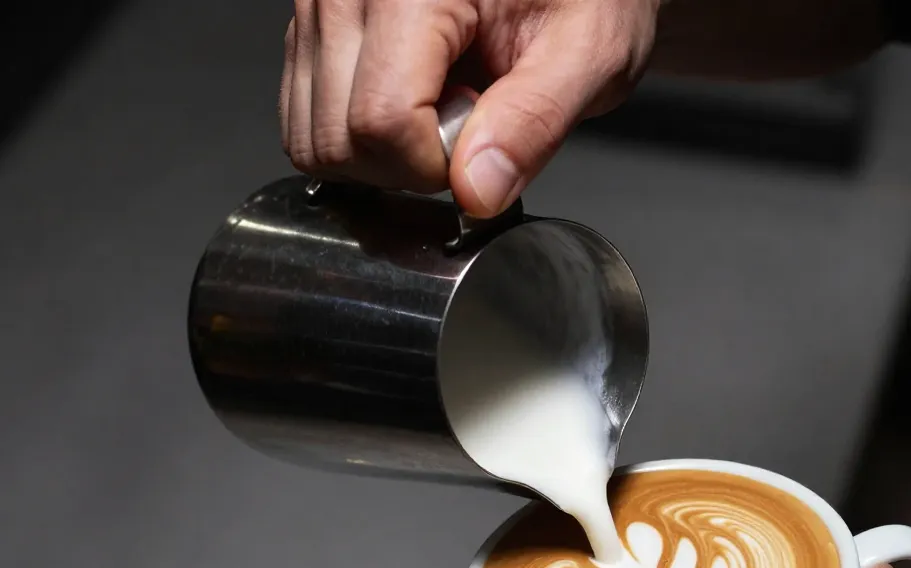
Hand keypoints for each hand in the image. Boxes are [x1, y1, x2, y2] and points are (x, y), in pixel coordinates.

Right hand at [279, 0, 659, 215]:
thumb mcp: (589, 52)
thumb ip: (535, 123)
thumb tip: (476, 192)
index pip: (381, 121)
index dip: (435, 166)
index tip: (484, 146)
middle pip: (337, 139)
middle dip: (405, 166)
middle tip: (469, 127)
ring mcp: (320, 5)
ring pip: (312, 138)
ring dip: (379, 155)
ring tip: (443, 109)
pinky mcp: (313, 28)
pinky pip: (307, 119)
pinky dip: (359, 137)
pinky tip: (416, 102)